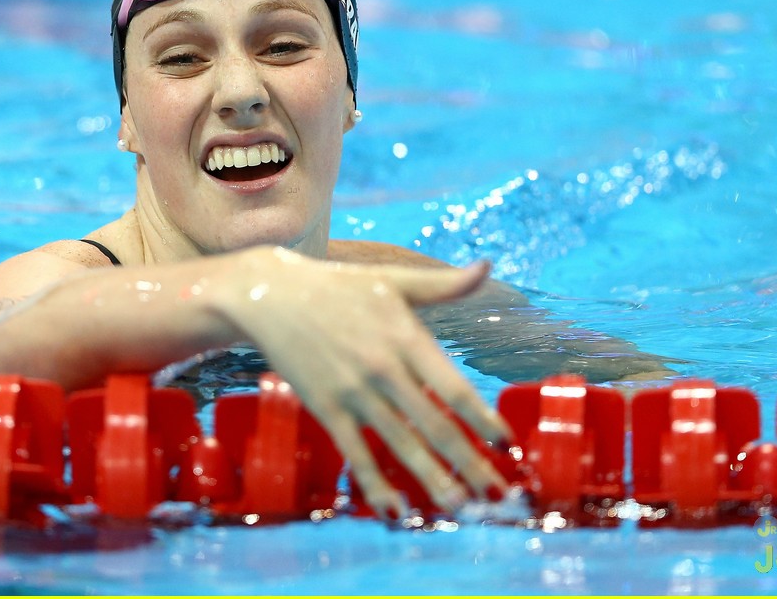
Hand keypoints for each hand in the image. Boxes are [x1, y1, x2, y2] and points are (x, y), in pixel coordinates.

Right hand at [215, 247, 508, 519]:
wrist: (270, 296)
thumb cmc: (338, 286)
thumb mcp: (392, 278)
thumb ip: (444, 284)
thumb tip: (488, 266)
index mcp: (406, 337)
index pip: (454, 387)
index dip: (482, 420)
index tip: (506, 444)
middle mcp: (384, 368)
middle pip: (435, 425)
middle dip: (470, 464)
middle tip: (499, 497)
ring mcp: (353, 392)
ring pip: (400, 444)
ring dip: (433, 480)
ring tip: (461, 509)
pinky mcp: (326, 408)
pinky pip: (356, 453)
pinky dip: (375, 485)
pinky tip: (395, 511)